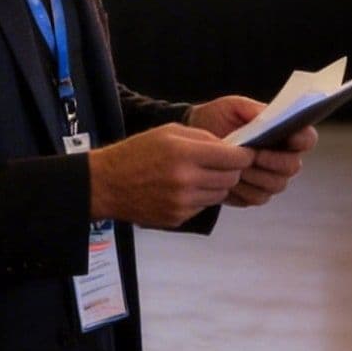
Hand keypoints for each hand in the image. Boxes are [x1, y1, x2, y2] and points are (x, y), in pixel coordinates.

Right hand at [87, 123, 252, 227]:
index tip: (243, 153)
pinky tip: (184, 189)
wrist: (108, 184)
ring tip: (200, 175)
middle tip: (222, 163)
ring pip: (220, 194)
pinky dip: (201, 197)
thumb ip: (203, 138)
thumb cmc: (137, 152)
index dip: (244, 156)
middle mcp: (187, 181)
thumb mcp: (170, 132)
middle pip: (231, 179)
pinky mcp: (178, 218)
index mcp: (185, 155)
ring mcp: (183, 203)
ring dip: (217, 184)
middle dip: (232, 170)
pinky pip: (203, 206)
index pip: (234, 159)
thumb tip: (231, 148)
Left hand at [185, 94, 317, 207]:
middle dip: (272, 161)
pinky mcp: (256, 194)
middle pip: (293, 166)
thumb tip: (270, 117)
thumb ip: (253, 109)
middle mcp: (284, 158)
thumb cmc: (218, 119)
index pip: (307, 138)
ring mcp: (271, 179)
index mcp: (285, 133)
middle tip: (252, 155)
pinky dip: (243, 190)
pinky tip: (229, 178)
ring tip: (235, 166)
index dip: (302, 139)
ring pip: (276, 184)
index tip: (288, 137)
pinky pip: (257, 197)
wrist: (195, 143)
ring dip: (255, 176)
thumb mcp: (232, 106)